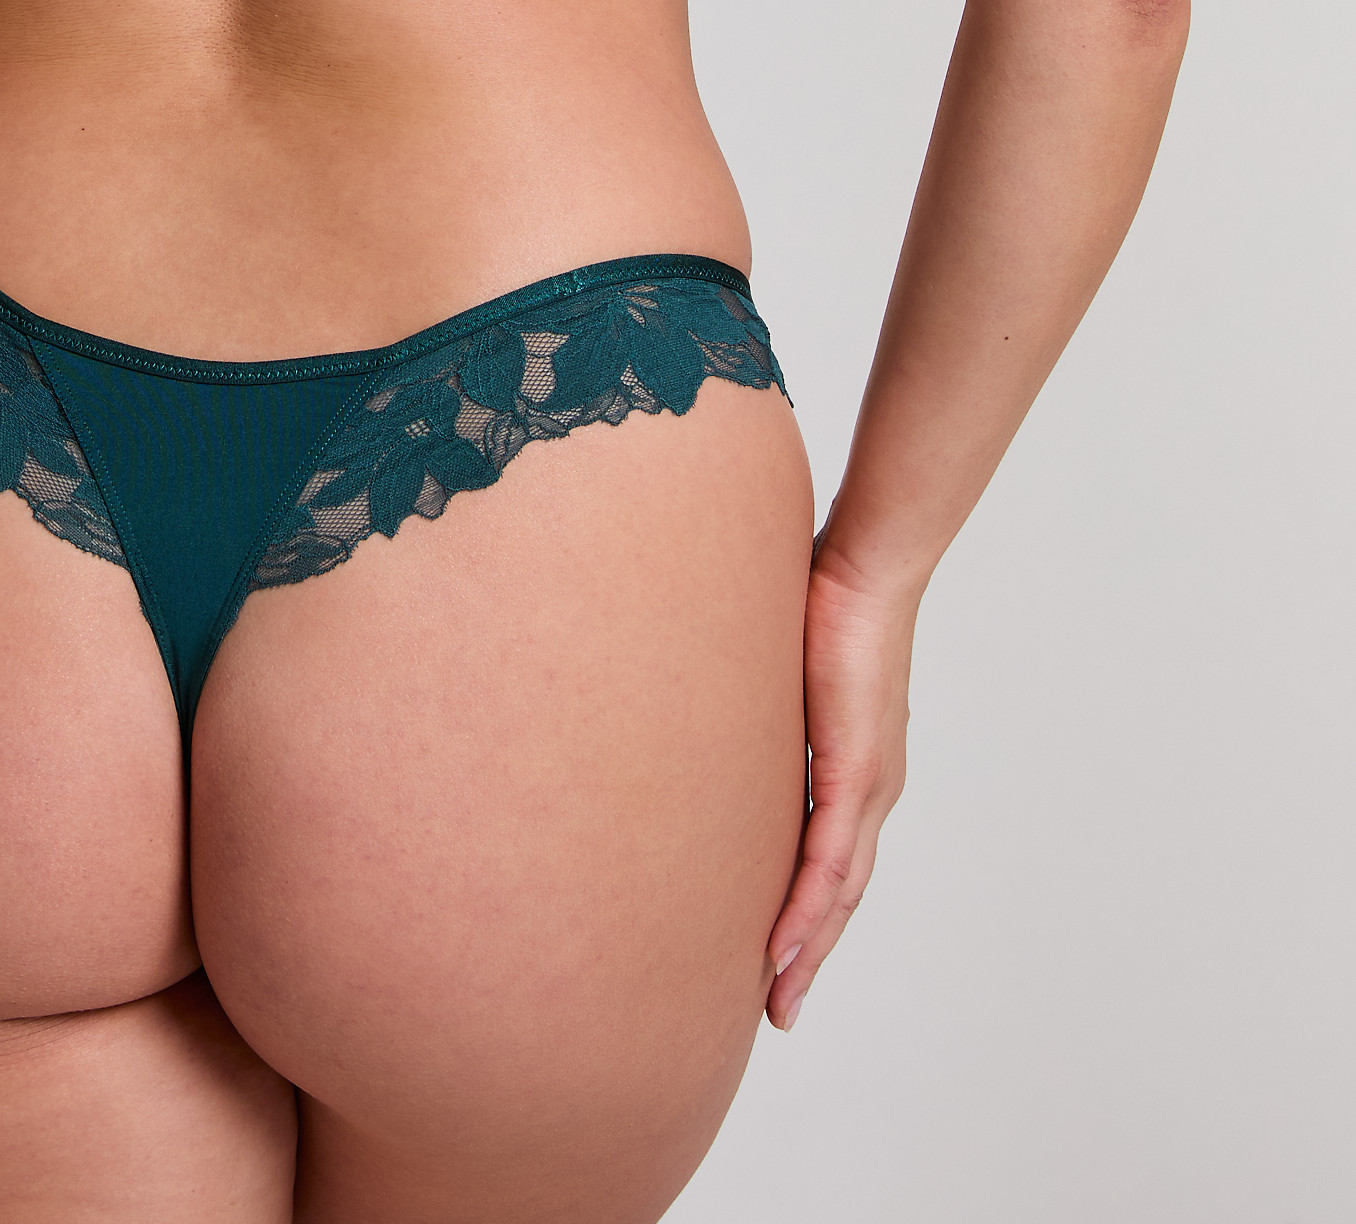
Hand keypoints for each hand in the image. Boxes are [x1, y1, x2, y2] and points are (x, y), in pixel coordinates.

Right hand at [765, 542, 916, 1028]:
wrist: (867, 566)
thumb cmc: (821, 595)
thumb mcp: (777, 665)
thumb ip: (753, 692)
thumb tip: (704, 689)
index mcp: (855, 765)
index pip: (831, 856)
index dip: (807, 909)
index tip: (773, 953)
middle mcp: (871, 788)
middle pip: (841, 894)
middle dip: (809, 953)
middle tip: (778, 1008)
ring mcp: (869, 786)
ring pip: (839, 892)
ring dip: (808, 949)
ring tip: (778, 999)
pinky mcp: (858, 773)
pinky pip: (831, 861)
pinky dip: (809, 910)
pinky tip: (783, 946)